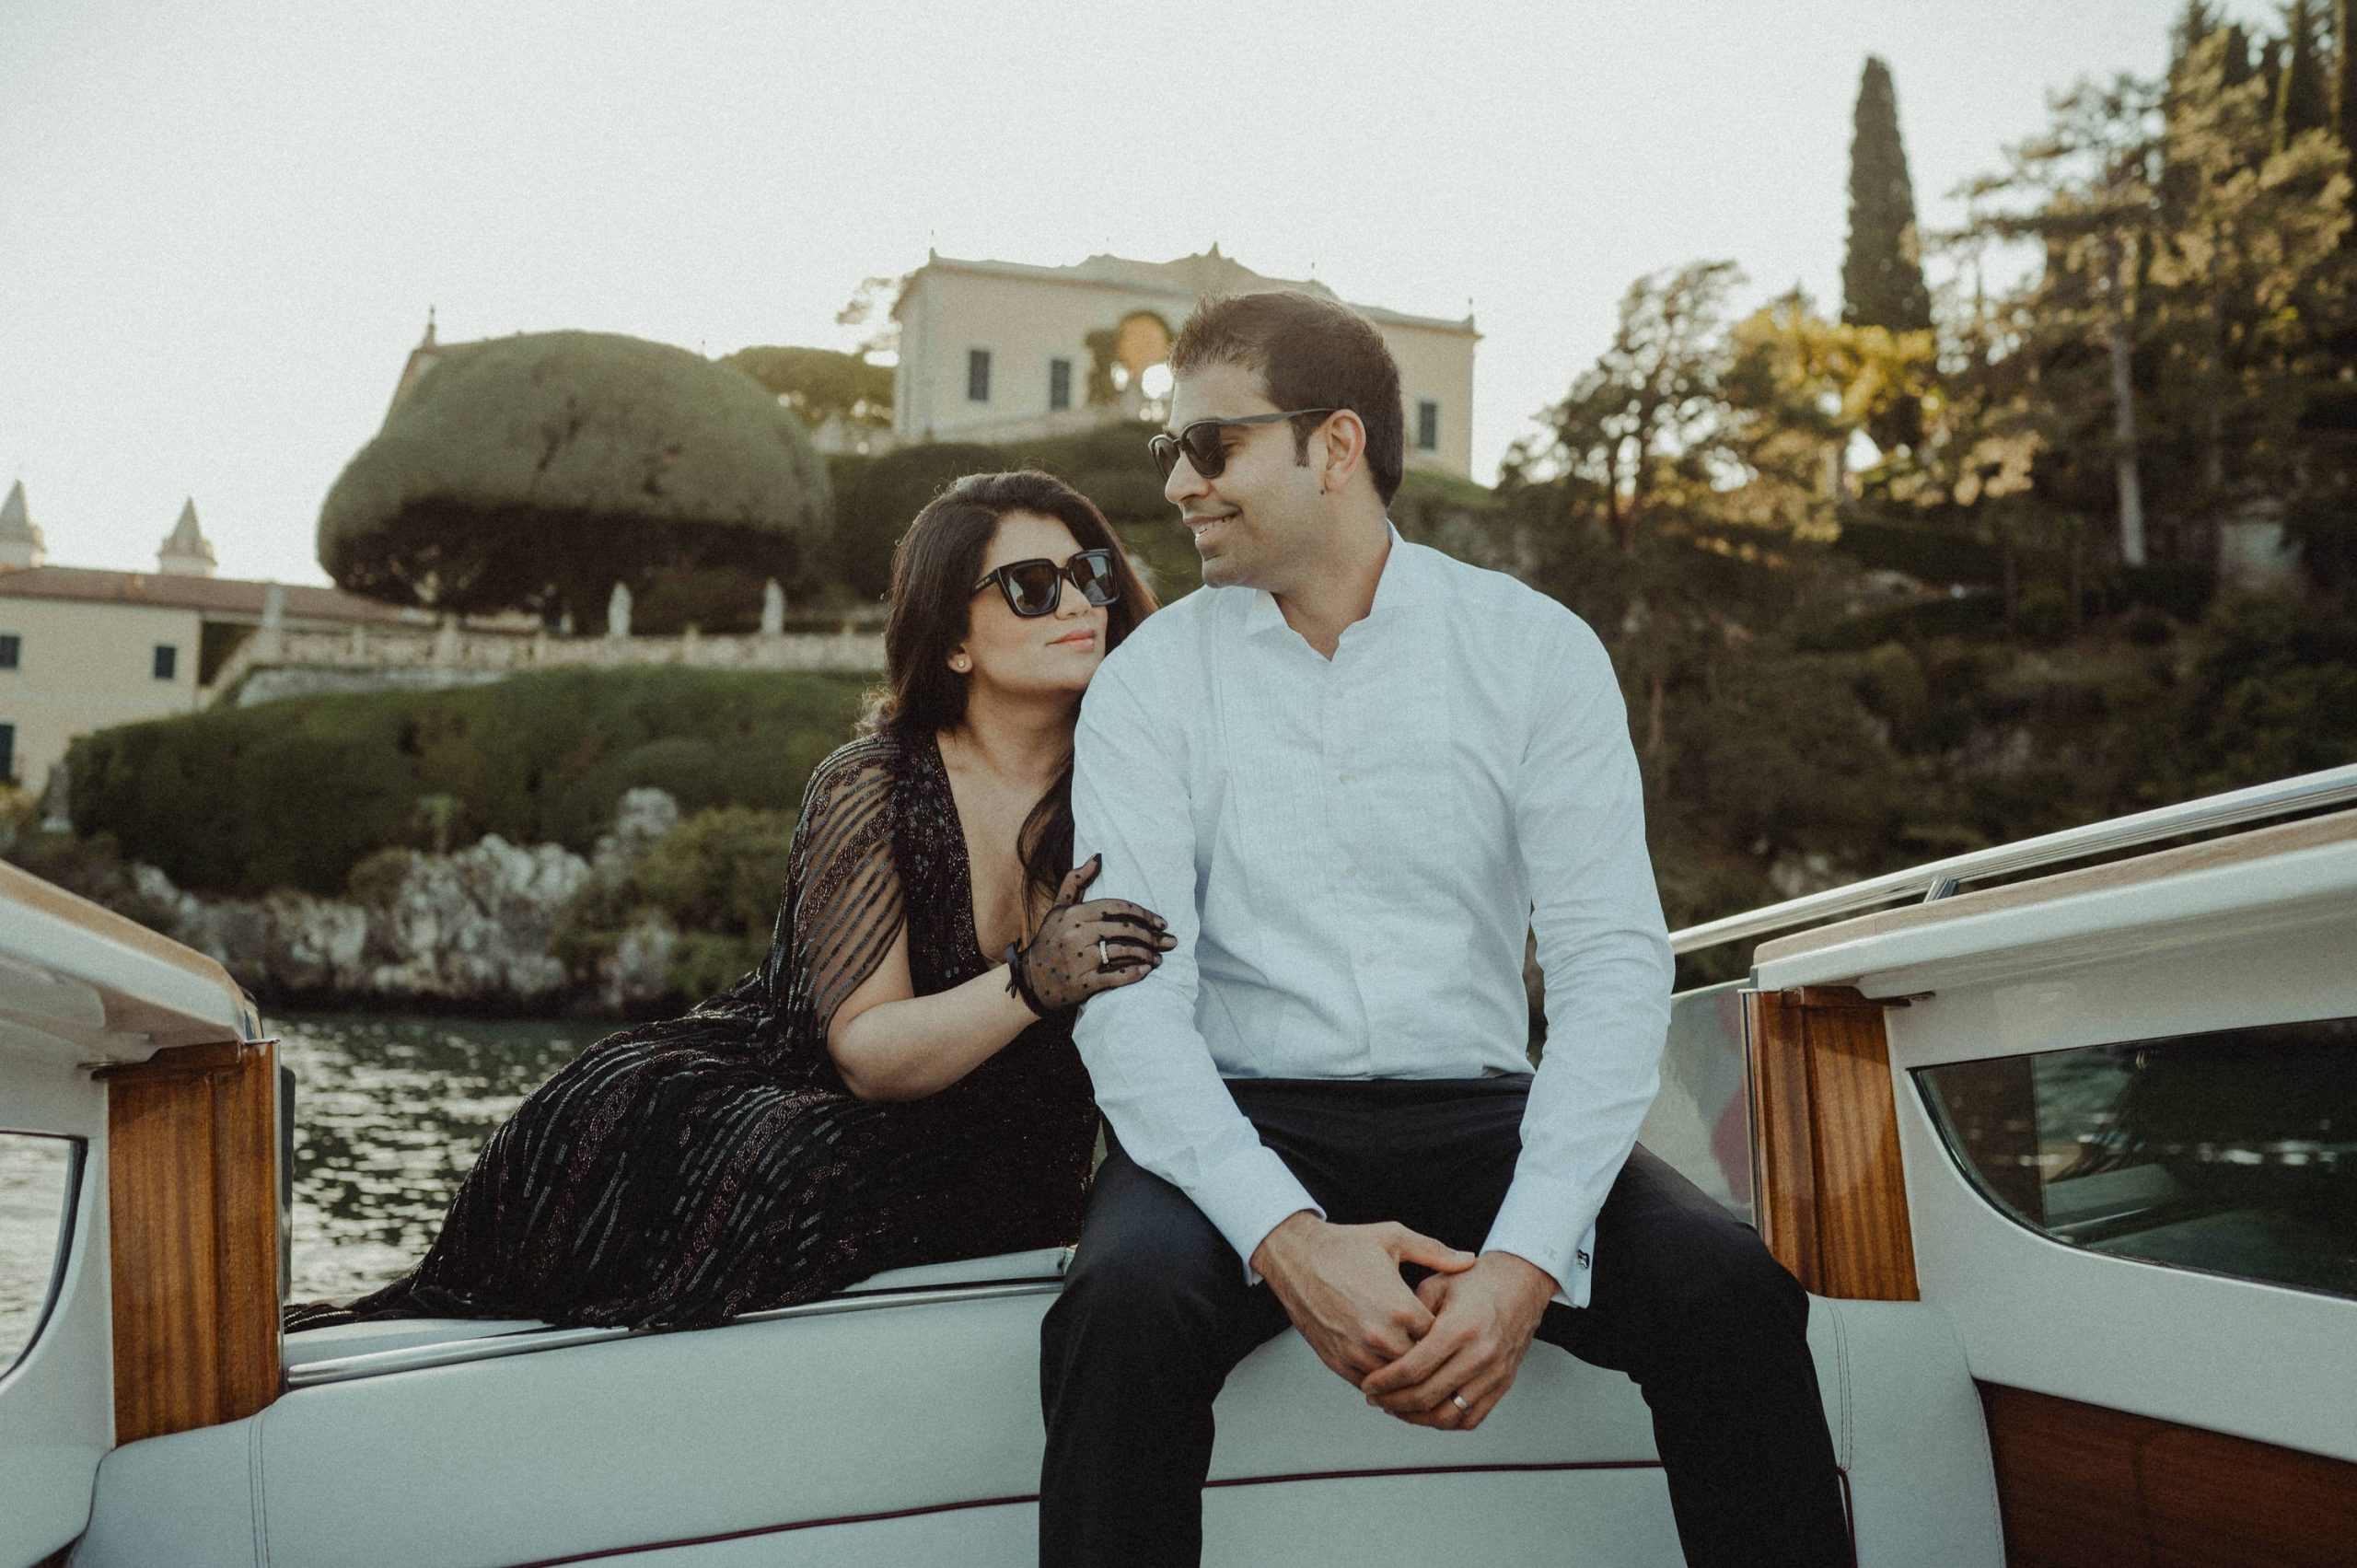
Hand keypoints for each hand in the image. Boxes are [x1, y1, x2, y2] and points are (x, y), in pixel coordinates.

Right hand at [1013, 856, 1175, 1011]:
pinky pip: (1115, 977)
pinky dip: (1135, 974)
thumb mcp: (1058, 908)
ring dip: (1147, 955)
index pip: (1118, 907)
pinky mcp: (1083, 983)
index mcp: (1074, 914)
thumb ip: (1076, 881)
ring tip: (1160, 958)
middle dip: (1152, 936)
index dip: (1144, 914)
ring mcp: (1080, 959)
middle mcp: (1077, 934)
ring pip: (1124, 952)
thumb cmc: (1049, 940)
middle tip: (1169, 942)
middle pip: (1125, 930)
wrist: (1031, 979)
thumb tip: (1099, 856)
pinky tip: (1146, 971)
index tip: (1161, 922)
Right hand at [1249, 1213, 1476, 1385]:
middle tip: (1437, 1350)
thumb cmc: (1344, 1246)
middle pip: (1421, 1363)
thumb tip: (1469, 1261)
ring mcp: (1357, 1352)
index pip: (1439, 1337)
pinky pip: (1369, 1386)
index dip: (1446, 1332)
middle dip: (1429, 1356)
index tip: (1448, 1326)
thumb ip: (1436, 1252)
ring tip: (1416, 1365)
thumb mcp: (1394, 1238)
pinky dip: (1382, 1382)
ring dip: (1406, 1373)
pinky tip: (1390, 1371)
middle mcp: (1380, 1335)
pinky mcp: (1337, 1361)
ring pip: (1396, 1380)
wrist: (1296, 1258)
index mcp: (1400, 1307)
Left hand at [1359, 1252, 1556, 1430]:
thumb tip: (1386, 1345)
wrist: (1521, 1282)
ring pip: (1448, 1415)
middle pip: (1427, 1396)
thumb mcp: (1437, 1285)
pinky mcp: (1503, 1383)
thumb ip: (1411, 1316)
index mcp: (1459, 1328)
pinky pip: (1471, 1418)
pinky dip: (1445, 1422)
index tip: (1368, 1385)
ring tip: (1397, 1408)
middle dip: (1393, 1402)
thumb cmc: (1478, 1281)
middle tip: (1375, 1398)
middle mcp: (1479, 1355)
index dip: (1385, 1382)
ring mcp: (1494, 1373)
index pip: (1414, 1369)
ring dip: (1417, 1417)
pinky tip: (1427, 1412)